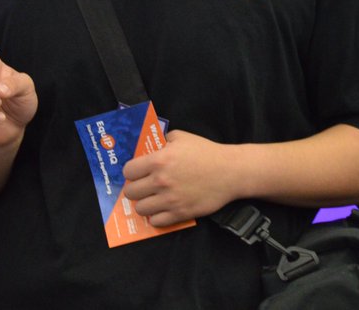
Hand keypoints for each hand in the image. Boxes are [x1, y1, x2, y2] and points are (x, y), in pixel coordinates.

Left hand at [121, 130, 237, 226]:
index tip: (137, 173)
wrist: (230, 172)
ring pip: (141, 209)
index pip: (128, 171)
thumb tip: (149, 149)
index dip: (131, 172)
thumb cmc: (206, 152)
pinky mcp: (180, 213)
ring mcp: (170, 200)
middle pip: (131, 192)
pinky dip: (156, 217)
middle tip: (143, 186)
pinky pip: (156, 221)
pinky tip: (161, 210)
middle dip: (135, 188)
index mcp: (159, 160)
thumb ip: (162, 142)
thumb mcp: (181, 137)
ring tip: (152, 199)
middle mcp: (161, 181)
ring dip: (144, 204)